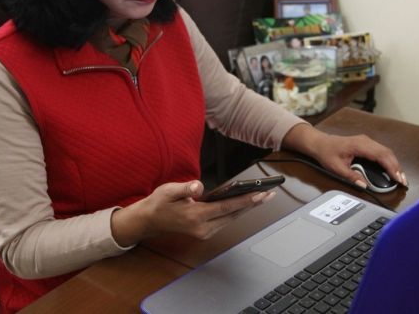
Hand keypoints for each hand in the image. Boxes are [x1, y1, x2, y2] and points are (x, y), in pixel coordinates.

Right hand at [111, 180, 275, 245]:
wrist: (148, 221)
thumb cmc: (159, 203)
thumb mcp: (168, 190)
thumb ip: (185, 188)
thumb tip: (199, 186)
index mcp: (195, 217)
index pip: (226, 207)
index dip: (245, 200)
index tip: (260, 194)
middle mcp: (203, 228)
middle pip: (234, 214)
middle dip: (253, 204)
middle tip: (270, 193)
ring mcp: (204, 232)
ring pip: (232, 218)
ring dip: (248, 207)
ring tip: (263, 196)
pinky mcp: (205, 231)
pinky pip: (226, 220)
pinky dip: (237, 210)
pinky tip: (246, 202)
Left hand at [282, 124, 406, 188]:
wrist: (320, 143)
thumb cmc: (327, 153)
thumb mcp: (336, 167)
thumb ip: (350, 176)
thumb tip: (363, 185)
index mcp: (359, 145)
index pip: (381, 155)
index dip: (391, 167)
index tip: (398, 178)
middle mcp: (365, 141)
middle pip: (387, 153)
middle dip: (397, 167)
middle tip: (403, 182)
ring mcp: (367, 141)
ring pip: (386, 151)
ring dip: (394, 164)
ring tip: (400, 178)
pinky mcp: (367, 144)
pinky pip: (381, 151)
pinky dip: (389, 160)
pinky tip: (392, 169)